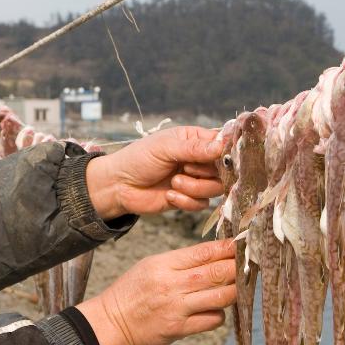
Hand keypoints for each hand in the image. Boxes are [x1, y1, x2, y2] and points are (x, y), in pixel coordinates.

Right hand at [76, 239, 235, 344]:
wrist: (113, 320)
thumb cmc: (135, 290)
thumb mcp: (152, 265)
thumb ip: (182, 261)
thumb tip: (217, 254)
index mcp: (164, 264)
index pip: (204, 251)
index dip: (228, 248)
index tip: (243, 244)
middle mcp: (172, 284)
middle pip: (217, 272)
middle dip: (239, 267)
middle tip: (253, 264)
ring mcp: (177, 308)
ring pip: (221, 296)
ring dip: (235, 291)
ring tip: (238, 287)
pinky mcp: (179, 329)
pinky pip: (213, 320)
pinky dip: (220, 314)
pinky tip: (215, 309)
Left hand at [85, 126, 225, 218]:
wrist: (119, 186)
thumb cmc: (139, 159)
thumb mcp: (165, 148)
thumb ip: (195, 148)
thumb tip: (222, 145)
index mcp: (195, 140)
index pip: (223, 143)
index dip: (225, 152)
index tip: (220, 158)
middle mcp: (199, 160)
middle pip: (223, 170)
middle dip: (204, 172)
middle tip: (184, 168)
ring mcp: (195, 180)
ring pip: (214, 188)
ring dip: (194, 188)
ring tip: (174, 183)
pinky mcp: (188, 199)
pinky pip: (202, 204)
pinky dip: (186, 201)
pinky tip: (169, 195)